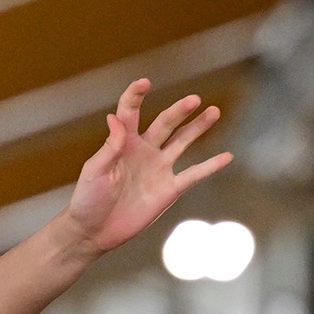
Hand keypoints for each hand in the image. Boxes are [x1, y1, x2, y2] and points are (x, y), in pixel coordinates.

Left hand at [64, 80, 233, 255]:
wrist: (94, 231)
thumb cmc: (87, 200)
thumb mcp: (94, 171)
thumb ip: (109, 146)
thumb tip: (114, 118)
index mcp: (122, 144)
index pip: (130, 113)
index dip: (135, 96)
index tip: (144, 82)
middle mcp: (143, 151)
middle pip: (165, 124)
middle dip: (179, 111)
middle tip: (194, 99)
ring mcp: (158, 169)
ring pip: (182, 142)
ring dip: (198, 128)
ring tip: (213, 111)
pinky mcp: (168, 189)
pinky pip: (193, 174)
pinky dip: (210, 166)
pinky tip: (226, 156)